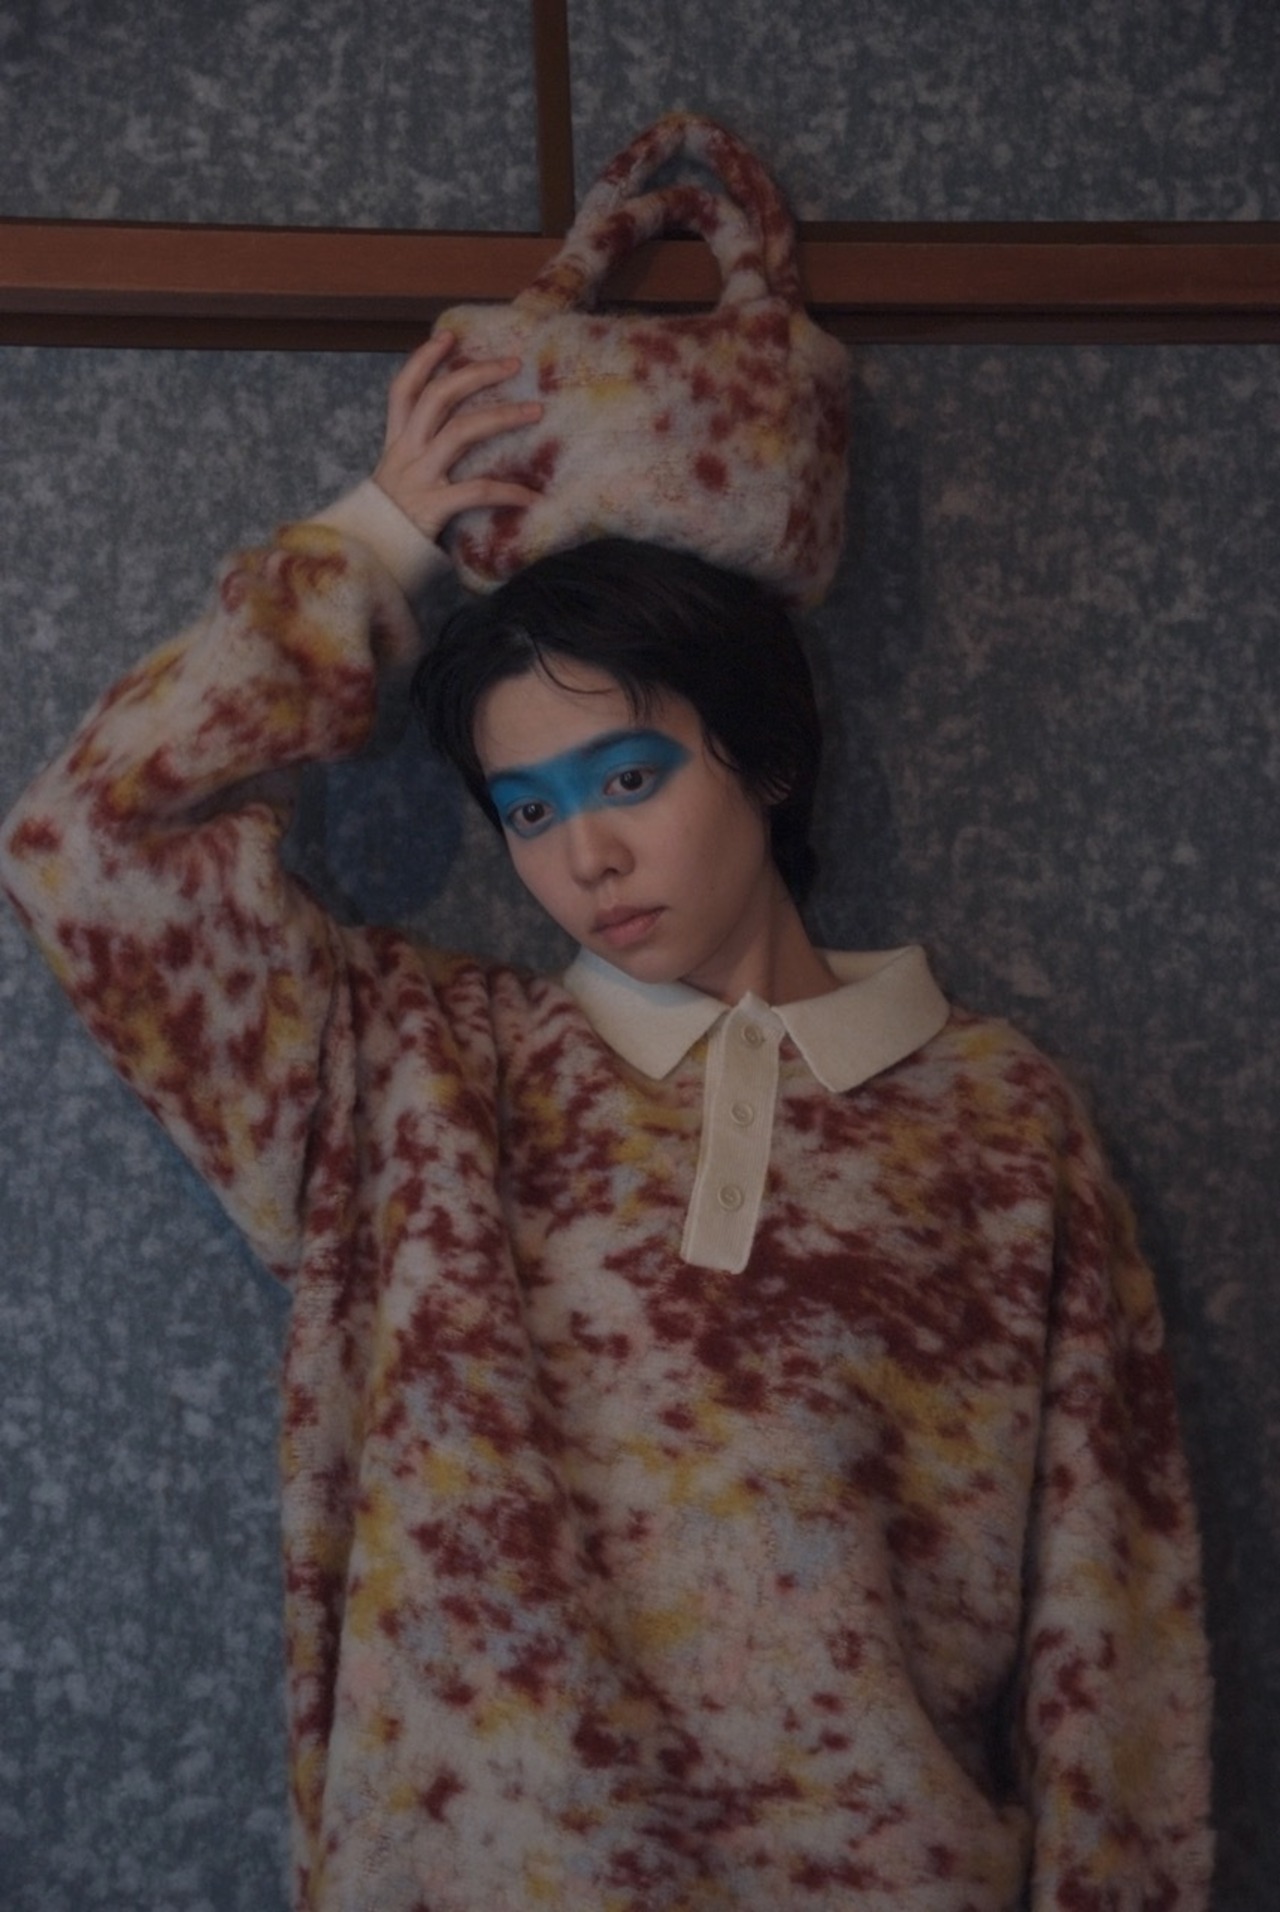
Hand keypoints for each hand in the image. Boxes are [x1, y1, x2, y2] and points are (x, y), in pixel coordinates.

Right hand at [372, 333, 543, 543]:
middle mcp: (405, 453)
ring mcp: (419, 478)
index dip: (424, 359)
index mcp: (395, 444)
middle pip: (438, 398)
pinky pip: (477, 491)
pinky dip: (509, 492)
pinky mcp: (433, 506)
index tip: (449, 336)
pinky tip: (533, 497)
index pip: (404, 390)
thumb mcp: (395, 480)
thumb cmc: (389, 522)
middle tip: (512, 363)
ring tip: (534, 411)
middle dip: (476, 374)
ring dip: (501, 416)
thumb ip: (416, 456)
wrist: (366, 560)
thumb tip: (448, 438)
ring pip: (461, 432)